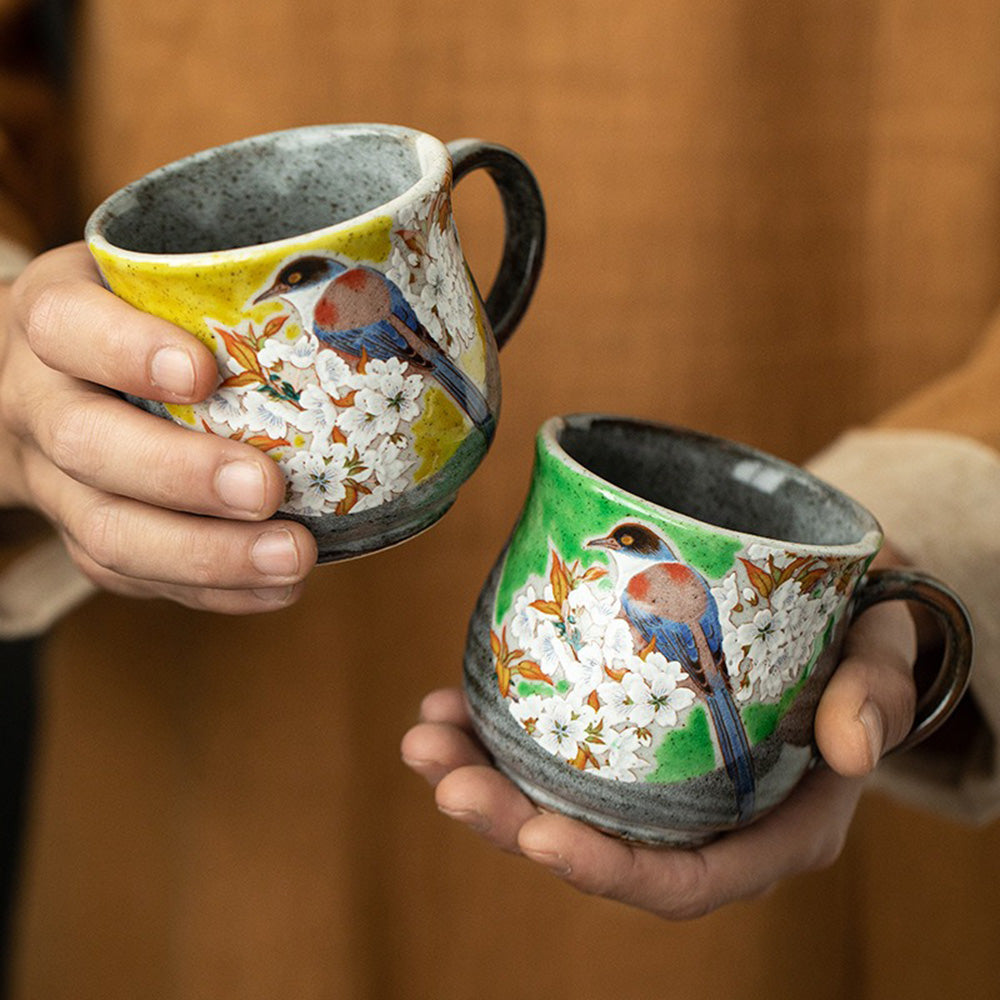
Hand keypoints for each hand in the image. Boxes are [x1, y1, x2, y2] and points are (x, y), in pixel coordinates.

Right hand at [0, 242, 316, 611]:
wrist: (45, 384)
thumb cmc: (129, 321)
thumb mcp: (151, 281)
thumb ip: (220, 291)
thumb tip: (360, 297)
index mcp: (53, 320)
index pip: (67, 325)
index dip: (127, 351)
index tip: (203, 371)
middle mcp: (39, 402)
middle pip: (86, 444)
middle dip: (182, 474)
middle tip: (268, 489)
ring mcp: (53, 481)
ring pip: (107, 531)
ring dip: (206, 555)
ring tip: (293, 558)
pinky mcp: (80, 536)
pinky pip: (132, 576)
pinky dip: (211, 590)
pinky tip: (275, 588)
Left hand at [401, 596, 916, 918]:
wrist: (842, 614)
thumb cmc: (865, 641)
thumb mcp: (884, 656)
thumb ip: (875, 694)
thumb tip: (855, 749)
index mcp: (770, 829)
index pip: (682, 879)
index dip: (606, 869)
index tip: (537, 836)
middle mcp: (704, 819)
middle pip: (597, 848)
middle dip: (511, 822)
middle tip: (442, 778)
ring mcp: (659, 783)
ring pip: (561, 801)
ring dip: (483, 776)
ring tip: (423, 735)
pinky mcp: (629, 740)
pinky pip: (558, 751)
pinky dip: (499, 732)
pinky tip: (453, 701)